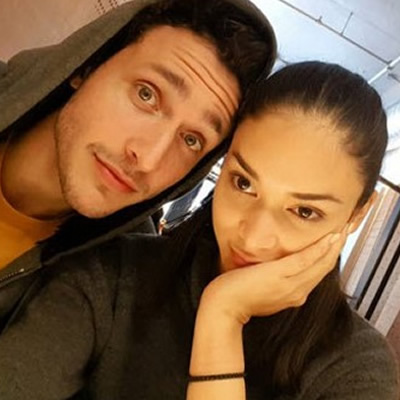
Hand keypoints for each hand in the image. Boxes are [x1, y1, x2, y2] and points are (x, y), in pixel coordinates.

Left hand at [200, 227, 348, 324]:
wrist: (224, 307)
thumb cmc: (239, 297)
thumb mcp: (265, 290)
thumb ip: (277, 281)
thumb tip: (281, 270)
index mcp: (294, 294)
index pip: (318, 273)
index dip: (329, 257)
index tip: (335, 243)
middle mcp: (297, 292)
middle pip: (324, 268)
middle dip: (337, 249)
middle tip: (345, 231)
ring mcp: (290, 285)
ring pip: (320, 263)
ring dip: (333, 246)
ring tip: (342, 230)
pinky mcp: (280, 275)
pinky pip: (305, 260)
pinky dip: (319, 248)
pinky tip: (328, 238)